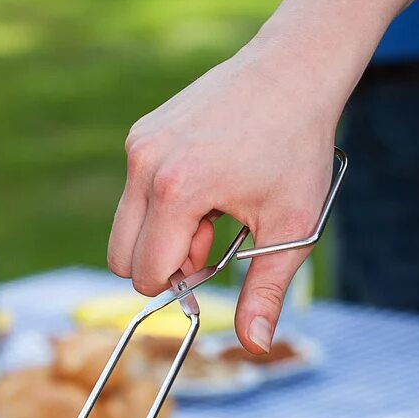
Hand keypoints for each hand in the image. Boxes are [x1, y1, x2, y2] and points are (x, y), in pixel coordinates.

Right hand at [113, 40, 342, 352]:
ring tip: (217, 206)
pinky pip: (136, 191)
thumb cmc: (298, 148)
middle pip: (121, 256)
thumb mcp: (292, 227)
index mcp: (177, 192)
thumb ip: (266, 290)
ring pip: (128, 224)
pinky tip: (210, 179)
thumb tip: (255, 345)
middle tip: (216, 238)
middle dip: (165, 262)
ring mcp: (139, 143)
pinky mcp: (142, 131)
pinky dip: (166, 201)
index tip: (217, 265)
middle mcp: (146, 164)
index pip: (146, 273)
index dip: (181, 284)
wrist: (293, 72)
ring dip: (167, 232)